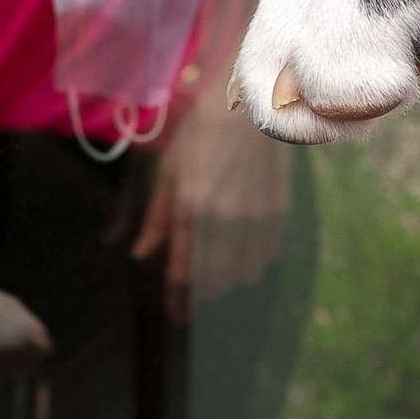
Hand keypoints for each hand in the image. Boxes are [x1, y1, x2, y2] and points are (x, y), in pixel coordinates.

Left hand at [131, 96, 291, 317]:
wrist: (249, 105)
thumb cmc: (200, 134)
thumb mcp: (170, 172)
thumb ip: (158, 219)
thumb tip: (141, 255)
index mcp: (192, 209)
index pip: (183, 273)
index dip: (177, 300)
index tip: (174, 313)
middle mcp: (225, 220)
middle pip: (214, 282)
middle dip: (201, 296)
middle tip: (193, 298)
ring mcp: (256, 218)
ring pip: (244, 275)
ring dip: (228, 282)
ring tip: (217, 276)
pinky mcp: (278, 213)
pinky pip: (267, 257)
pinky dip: (254, 264)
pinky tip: (243, 255)